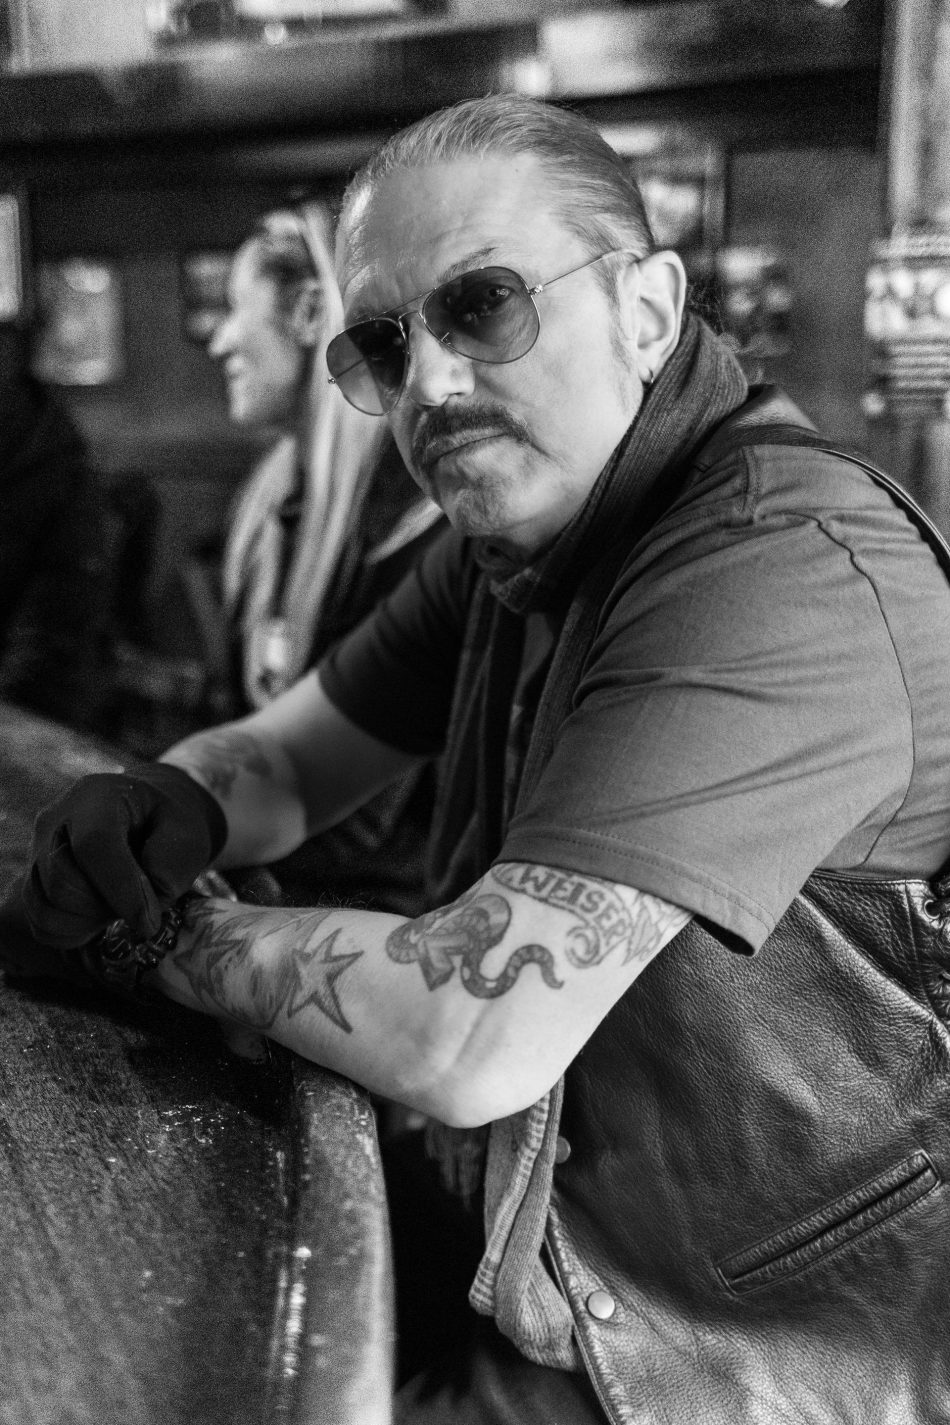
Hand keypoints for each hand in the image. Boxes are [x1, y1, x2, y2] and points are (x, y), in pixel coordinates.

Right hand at [21, 763, 227, 949]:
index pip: (94, 845)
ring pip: (45, 908)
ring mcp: (38, 848)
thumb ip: (169, 868)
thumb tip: (138, 909)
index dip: (120, 890)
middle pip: (62, 883)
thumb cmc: (171, 821)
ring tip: (118, 907)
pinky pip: (39, 922)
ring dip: (87, 923)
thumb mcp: (189, 833)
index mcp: (98, 796)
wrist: (149, 811)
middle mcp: (56, 819)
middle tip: (139, 906)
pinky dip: (70, 932)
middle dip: (104, 908)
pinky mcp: (34, 877)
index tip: (148, 922)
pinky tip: (98, 919)